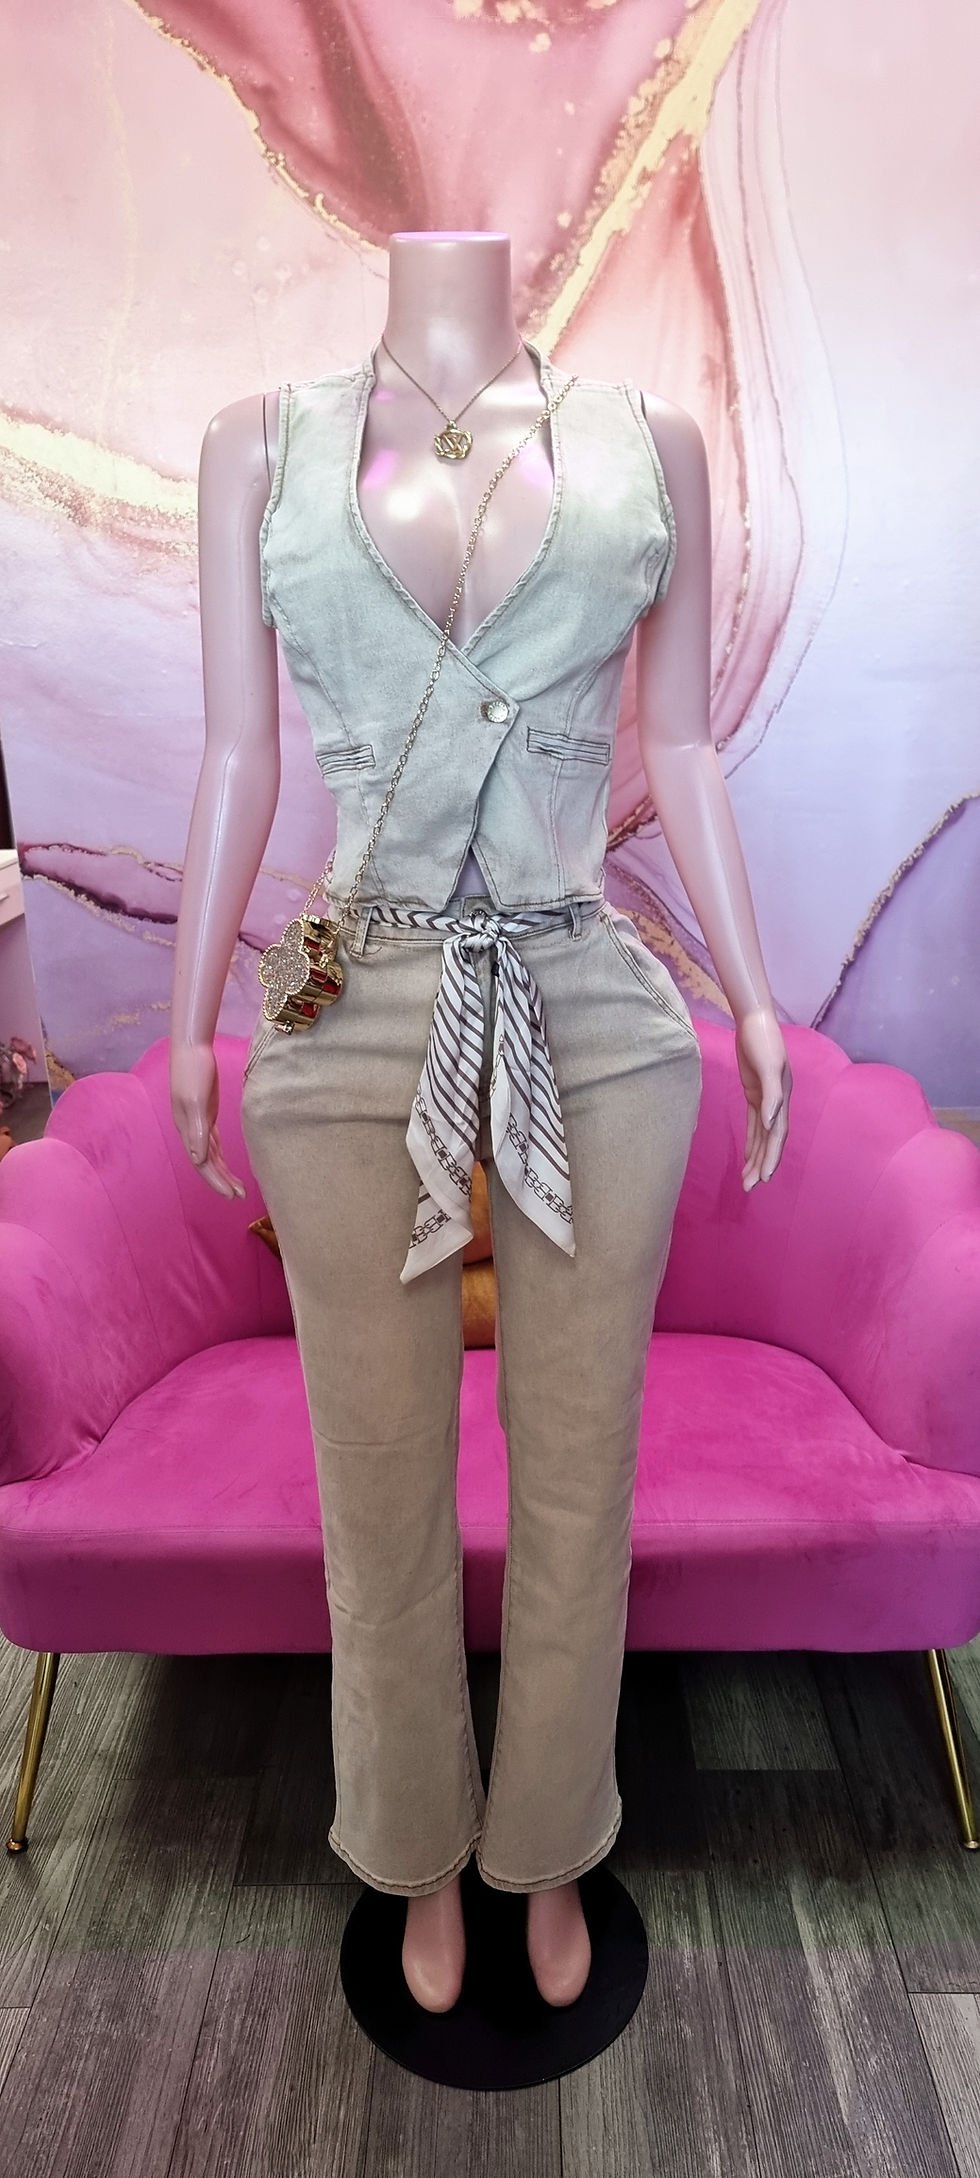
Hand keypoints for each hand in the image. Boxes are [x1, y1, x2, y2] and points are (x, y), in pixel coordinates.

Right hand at [169, 1039, 246, 1199]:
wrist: (191, 1047)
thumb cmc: (193, 1070)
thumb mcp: (195, 1101)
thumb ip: (197, 1131)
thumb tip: (198, 1160)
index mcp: (187, 1129)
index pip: (202, 1164)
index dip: (216, 1181)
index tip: (232, 1195)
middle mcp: (191, 1130)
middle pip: (206, 1163)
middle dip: (221, 1181)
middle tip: (240, 1196)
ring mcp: (198, 1122)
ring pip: (210, 1155)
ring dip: (222, 1172)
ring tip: (239, 1188)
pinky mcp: (206, 1113)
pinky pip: (213, 1143)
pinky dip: (220, 1156)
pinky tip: (228, 1165)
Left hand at [734, 1007, 791, 1189]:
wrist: (754, 1021)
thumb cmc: (763, 1041)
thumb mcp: (769, 1066)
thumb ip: (772, 1095)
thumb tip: (771, 1123)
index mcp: (782, 1099)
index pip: (777, 1135)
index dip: (772, 1156)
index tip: (765, 1178)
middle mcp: (776, 1103)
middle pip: (769, 1140)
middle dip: (761, 1164)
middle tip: (749, 1187)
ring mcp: (765, 1099)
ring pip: (761, 1135)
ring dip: (755, 1157)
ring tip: (747, 1180)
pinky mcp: (754, 1093)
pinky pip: (754, 1124)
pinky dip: (751, 1141)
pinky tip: (747, 1156)